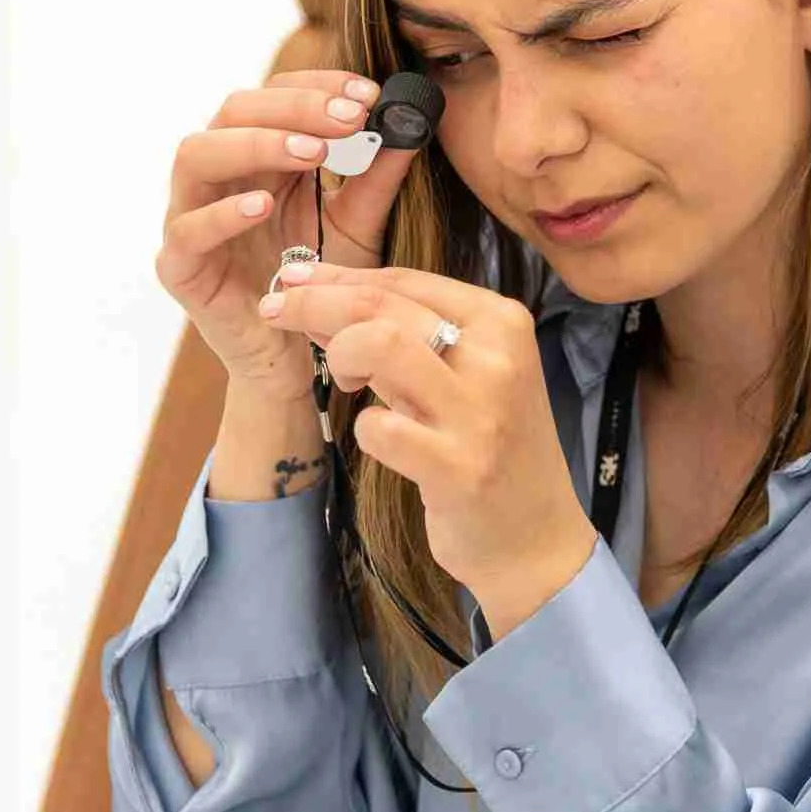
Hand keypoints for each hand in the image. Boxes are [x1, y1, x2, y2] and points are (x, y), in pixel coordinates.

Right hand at [155, 69, 422, 396]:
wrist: (302, 362)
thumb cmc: (321, 286)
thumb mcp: (358, 226)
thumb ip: (377, 178)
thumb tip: (410, 123)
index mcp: (258, 158)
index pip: (274, 96)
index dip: (318, 87)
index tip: (369, 95)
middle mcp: (219, 177)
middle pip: (233, 111)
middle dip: (293, 107)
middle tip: (349, 117)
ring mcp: (191, 218)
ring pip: (196, 155)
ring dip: (256, 144)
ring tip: (312, 152)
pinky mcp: (180, 267)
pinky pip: (186, 230)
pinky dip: (221, 214)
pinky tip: (263, 206)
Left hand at [259, 259, 598, 632]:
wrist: (536, 536)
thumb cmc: (491, 448)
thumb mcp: (464, 377)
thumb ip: (406, 336)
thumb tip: (321, 298)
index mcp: (502, 323)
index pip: (404, 279)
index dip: (336, 275)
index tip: (289, 277)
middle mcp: (497, 358)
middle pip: (382, 304)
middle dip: (313, 302)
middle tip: (274, 312)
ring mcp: (479, 414)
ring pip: (381, 345)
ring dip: (341, 356)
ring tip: (346, 381)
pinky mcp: (459, 468)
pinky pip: (380, 429)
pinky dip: (365, 429)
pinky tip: (381, 438)